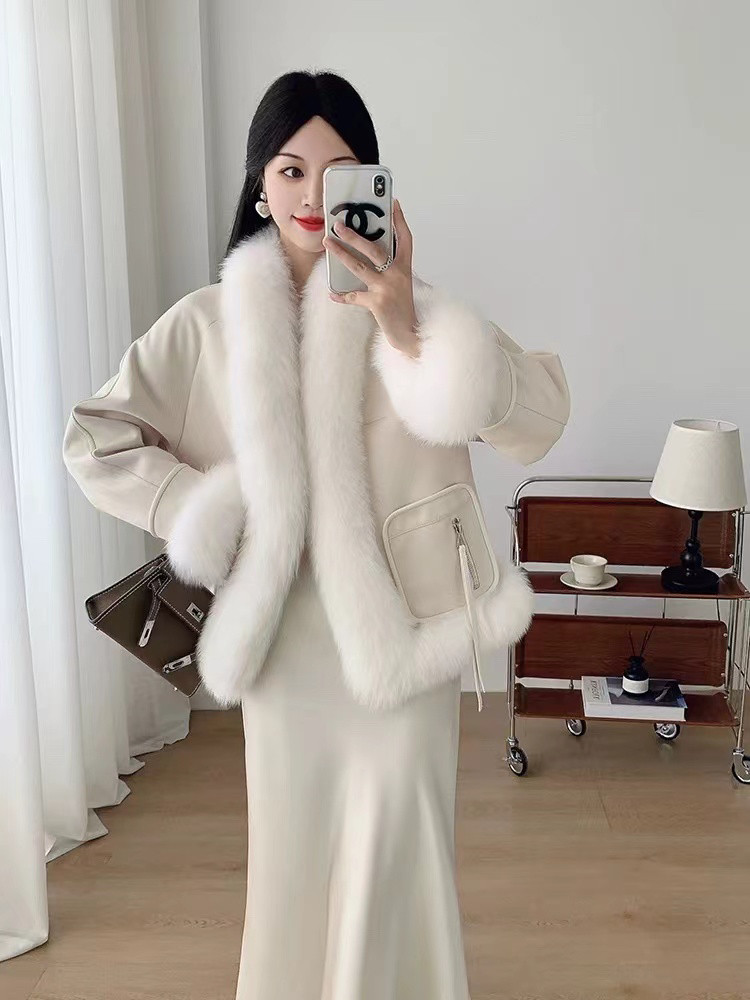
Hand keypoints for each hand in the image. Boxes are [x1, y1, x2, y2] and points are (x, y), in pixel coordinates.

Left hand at [322, 199, 420, 357]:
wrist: (410, 333)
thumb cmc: (402, 307)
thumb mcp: (400, 283)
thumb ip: (389, 268)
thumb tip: (365, 253)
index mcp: (405, 267)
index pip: (405, 239)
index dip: (399, 221)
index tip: (394, 203)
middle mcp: (397, 274)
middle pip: (374, 249)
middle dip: (354, 235)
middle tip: (338, 224)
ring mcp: (387, 288)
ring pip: (359, 267)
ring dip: (341, 254)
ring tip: (327, 243)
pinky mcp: (377, 303)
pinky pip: (354, 296)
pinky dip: (342, 295)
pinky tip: (332, 292)